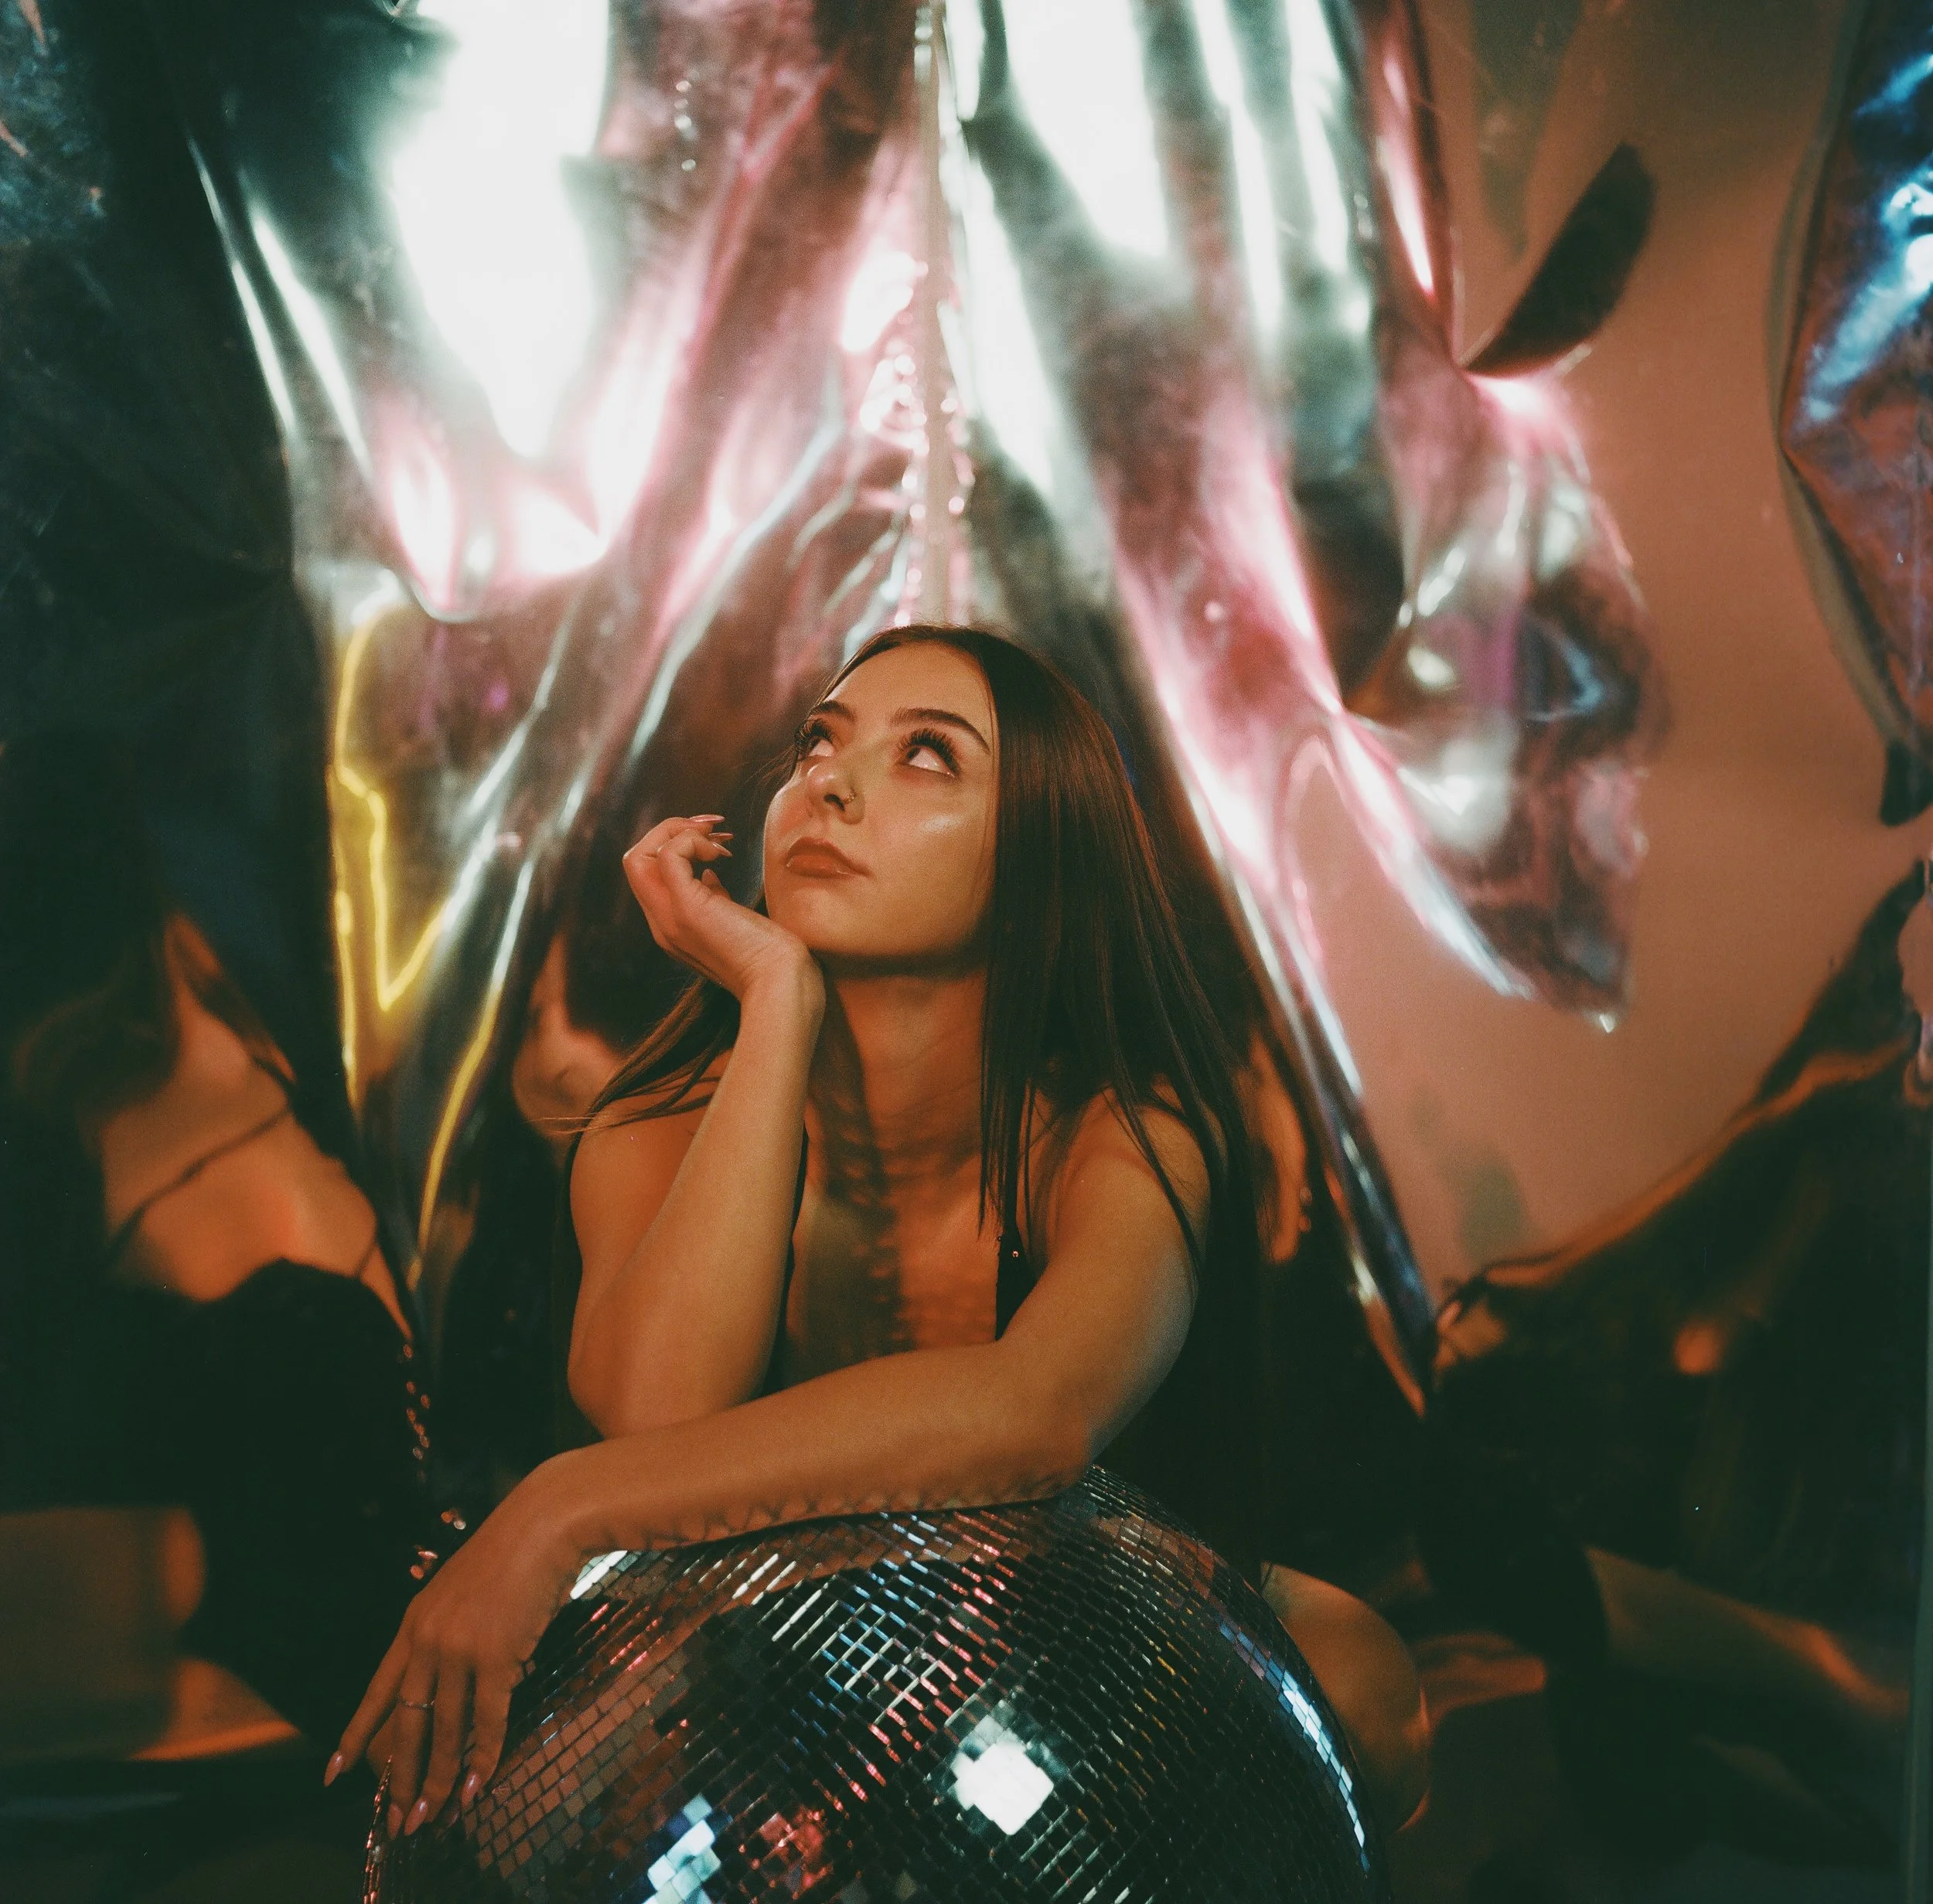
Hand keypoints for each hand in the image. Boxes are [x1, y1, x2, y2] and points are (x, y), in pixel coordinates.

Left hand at [325, 1457, 588, 1836]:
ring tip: (431, 1817)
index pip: (377, 1689)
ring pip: (444, 1729)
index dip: (355, 1734)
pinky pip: (487, 1720)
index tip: (334, 1771)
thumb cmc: (512, 1552)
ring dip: (438, 1778)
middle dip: (400, 1776)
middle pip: (406, 1722)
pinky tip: (477, 1786)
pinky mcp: (496, 1657)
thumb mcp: (462, 1589)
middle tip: (398, 1819)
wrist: (543, 1524)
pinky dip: (482, 1758)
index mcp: (414, 1622)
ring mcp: (459, 1650)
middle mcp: (428, 1640)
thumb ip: (453, 1632)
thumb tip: (468, 1677)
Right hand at [622, 816, 821, 1013]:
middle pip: (635, 861)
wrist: (781, 984)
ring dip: (677, 833)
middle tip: (712, 829)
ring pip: (638, 857)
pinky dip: (691, 842)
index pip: (646, 874)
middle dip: (669, 832)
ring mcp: (669, 918)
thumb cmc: (771, 956)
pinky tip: (722, 853)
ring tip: (715, 839)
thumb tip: (710, 874)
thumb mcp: (733, 922)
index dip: (672, 847)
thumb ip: (714, 899)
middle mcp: (661, 924)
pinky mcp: (687, 909)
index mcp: (671, 927)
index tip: (713, 843)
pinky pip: (668, 857)